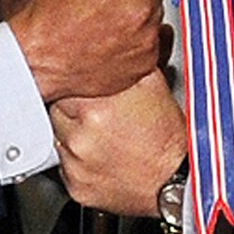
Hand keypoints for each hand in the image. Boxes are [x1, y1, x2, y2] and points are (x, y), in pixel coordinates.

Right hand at [10, 0, 170, 102]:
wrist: (37, 60)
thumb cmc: (47, 16)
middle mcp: (138, 9)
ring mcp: (144, 39)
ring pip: (155, 13)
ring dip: (137, 11)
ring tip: (106, 18)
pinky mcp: (145, 62)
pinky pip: (151, 41)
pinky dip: (136, 39)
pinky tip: (110, 38)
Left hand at [52, 69, 185, 215]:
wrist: (178, 180)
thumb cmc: (167, 136)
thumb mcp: (150, 84)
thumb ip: (122, 62)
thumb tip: (107, 45)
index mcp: (94, 108)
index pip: (61, 85)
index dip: (75, 85)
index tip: (84, 89)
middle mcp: (80, 137)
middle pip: (54, 111)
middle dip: (73, 110)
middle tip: (101, 116)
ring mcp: (77, 165)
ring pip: (58, 139)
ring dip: (74, 135)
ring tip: (105, 137)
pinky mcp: (76, 188)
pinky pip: (65, 168)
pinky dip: (79, 162)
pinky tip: (103, 157)